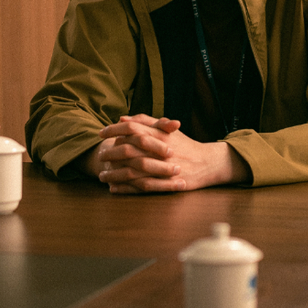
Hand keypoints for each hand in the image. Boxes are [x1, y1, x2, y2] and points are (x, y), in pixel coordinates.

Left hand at [94, 114, 250, 193]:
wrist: (207, 163)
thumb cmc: (184, 145)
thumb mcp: (167, 129)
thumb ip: (145, 122)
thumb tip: (122, 119)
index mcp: (159, 133)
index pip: (131, 128)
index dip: (114, 130)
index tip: (101, 133)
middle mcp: (159, 149)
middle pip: (129, 149)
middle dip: (111, 153)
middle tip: (100, 157)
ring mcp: (162, 167)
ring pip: (132, 170)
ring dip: (115, 173)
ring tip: (103, 176)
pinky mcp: (165, 183)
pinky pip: (140, 186)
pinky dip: (126, 188)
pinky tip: (114, 188)